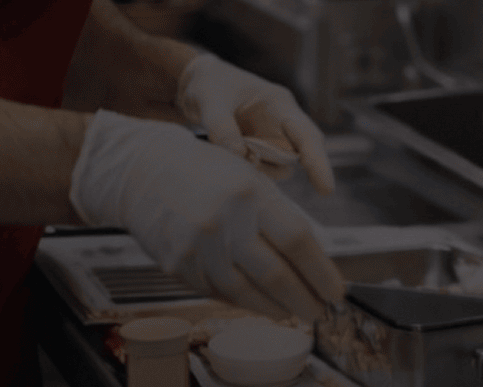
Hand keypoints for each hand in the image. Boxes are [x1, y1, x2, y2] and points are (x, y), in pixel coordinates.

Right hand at [70, 110, 345, 321]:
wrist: (146, 171)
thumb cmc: (206, 171)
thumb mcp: (249, 177)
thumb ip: (279, 215)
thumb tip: (314, 259)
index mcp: (249, 192)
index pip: (297, 241)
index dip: (321, 272)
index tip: (336, 290)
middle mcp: (223, 220)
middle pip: (276, 274)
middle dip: (304, 299)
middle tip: (320, 310)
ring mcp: (198, 246)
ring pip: (247, 292)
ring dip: (276, 308)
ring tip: (293, 311)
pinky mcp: (178, 265)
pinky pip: (219, 293)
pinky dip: (245, 302)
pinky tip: (260, 303)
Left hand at [177, 53, 335, 194]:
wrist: (196, 83)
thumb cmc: (209, 83)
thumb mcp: (210, 100)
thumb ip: (222, 127)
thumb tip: (241, 157)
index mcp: (278, 103)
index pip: (305, 133)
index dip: (317, 161)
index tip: (326, 189)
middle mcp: (280, 122)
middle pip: (302, 152)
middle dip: (303, 171)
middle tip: (308, 192)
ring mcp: (270, 138)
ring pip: (280, 166)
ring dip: (263, 170)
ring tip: (235, 158)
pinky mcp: (257, 151)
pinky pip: (262, 169)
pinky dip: (251, 172)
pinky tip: (232, 165)